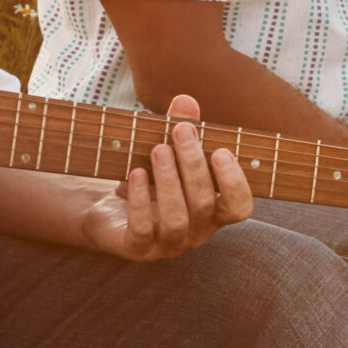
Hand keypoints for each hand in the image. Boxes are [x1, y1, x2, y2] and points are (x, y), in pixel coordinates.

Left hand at [78, 94, 253, 261]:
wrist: (107, 209)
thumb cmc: (148, 178)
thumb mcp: (166, 149)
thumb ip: (181, 127)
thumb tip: (185, 99)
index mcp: (213, 210)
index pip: (239, 207)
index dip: (235, 183)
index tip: (221, 151)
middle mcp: (196, 232)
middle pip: (204, 205)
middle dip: (194, 165)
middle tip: (181, 131)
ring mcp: (167, 244)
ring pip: (177, 221)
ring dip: (169, 182)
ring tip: (158, 150)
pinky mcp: (137, 248)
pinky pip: (142, 230)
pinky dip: (140, 201)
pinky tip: (135, 174)